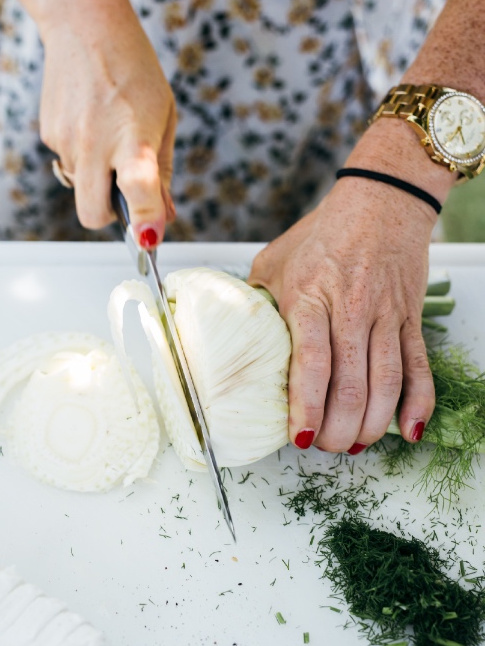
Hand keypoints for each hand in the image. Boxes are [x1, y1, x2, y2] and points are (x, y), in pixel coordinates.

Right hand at [37, 0, 176, 247]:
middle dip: (108, 218)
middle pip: (92, 214)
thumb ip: (162, 171)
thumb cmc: (134, 69)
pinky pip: (69, 162)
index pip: (139, 192)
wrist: (85, 26)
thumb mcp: (164, 116)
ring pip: (80, 186)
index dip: (145, 223)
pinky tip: (89, 118)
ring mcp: (66, 141)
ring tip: (108, 130)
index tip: (150, 240)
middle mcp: (95, 144)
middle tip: (124, 199)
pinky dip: (82, 153)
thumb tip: (161, 217)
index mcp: (133, 137)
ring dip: (96, 176)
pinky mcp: (48, 134)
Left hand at [248, 123, 444, 452]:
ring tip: (354, 445)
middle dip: (338, 427)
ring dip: (372, 423)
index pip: (311, 363)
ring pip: (386, 382)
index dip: (306, 406)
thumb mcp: (272, 263)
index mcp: (308, 297)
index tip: (296, 435)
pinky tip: (406, 430)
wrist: (382, 199)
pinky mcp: (410, 318)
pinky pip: (419, 367)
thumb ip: (255, 303)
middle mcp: (350, 309)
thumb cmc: (321, 233)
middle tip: (322, 446)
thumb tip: (225, 338)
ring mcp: (385, 315)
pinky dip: (417, 403)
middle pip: (352, 384)